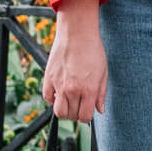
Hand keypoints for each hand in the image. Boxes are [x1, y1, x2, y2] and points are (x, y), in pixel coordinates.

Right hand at [42, 0, 108, 124]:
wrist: (77, 33)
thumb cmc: (93, 50)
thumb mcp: (103, 72)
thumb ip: (101, 94)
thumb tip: (100, 110)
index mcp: (89, 89)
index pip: (85, 117)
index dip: (86, 116)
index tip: (87, 110)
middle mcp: (73, 90)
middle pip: (71, 116)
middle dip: (76, 114)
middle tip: (79, 105)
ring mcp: (59, 85)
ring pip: (58, 112)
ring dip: (64, 110)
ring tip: (69, 101)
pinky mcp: (49, 78)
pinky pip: (47, 98)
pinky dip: (53, 99)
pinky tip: (59, 92)